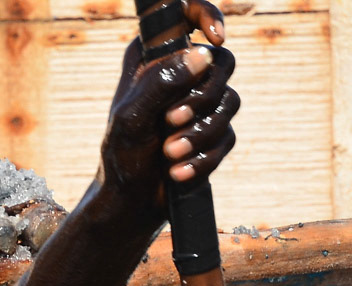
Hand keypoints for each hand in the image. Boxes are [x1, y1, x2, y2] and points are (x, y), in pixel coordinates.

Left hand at [98, 1, 239, 226]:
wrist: (131, 201)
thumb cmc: (122, 155)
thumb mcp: (132, 116)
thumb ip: (163, 81)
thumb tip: (205, 56)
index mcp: (154, 56)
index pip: (189, 16)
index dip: (208, 17)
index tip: (216, 39)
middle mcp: (181, 73)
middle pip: (223, 63)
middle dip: (202, 97)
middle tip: (171, 120)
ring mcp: (200, 103)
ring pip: (230, 102)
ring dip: (200, 133)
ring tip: (170, 153)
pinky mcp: (213, 133)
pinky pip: (228, 136)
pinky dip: (204, 156)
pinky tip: (178, 171)